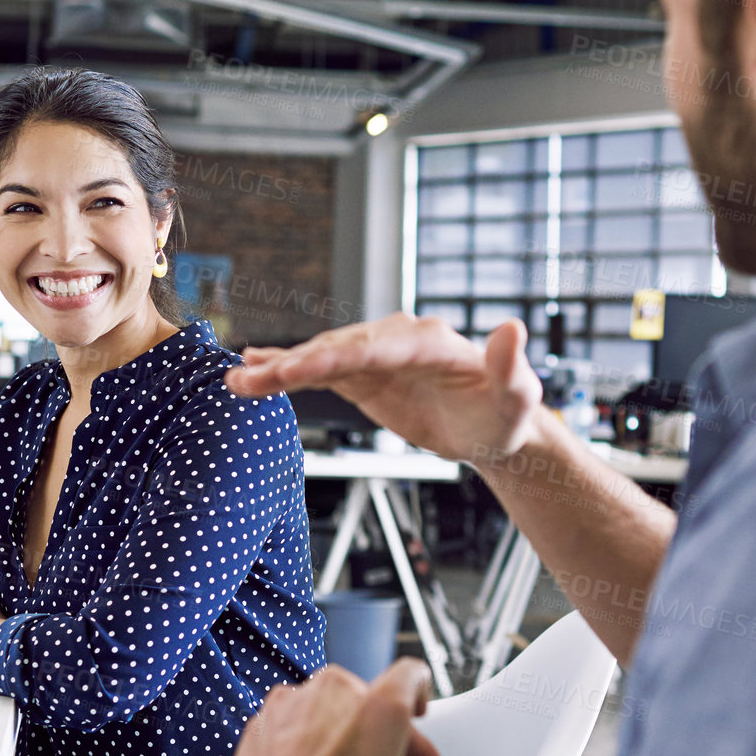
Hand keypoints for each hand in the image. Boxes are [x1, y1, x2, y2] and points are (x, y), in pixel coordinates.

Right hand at [224, 313, 544, 463]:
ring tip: (237, 381)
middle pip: (338, 349)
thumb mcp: (518, 397)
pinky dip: (287, 371)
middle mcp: (397, 339)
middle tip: (250, 379)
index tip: (299, 367)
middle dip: (293, 364)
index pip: (375, 346)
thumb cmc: (507, 414)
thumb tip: (513, 328)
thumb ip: (511, 367)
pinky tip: (253, 369)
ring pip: (322, 359)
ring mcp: (377, 355)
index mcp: (430, 341)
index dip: (336, 355)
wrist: (493, 427)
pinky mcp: (365, 375)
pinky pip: (321, 371)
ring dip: (279, 370)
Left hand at [229, 660, 446, 755]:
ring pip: (316, 747)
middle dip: (382, 749)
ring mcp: (265, 737)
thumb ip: (409, 678)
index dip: (407, 729)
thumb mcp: (395, 707)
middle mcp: (290, 703)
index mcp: (327, 683)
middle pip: (347, 724)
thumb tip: (414, 675)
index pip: (378, 701)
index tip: (419, 755)